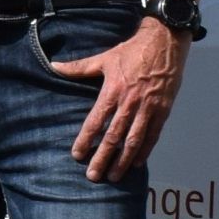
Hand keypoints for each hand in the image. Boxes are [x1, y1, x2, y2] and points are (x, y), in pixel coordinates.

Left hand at [54, 18, 186, 180]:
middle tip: (93, 176)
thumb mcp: (104, 58)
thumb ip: (79, 67)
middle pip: (113, 136)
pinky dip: (145, 150)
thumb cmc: (132, 51)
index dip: (85, 139)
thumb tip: (54, 66)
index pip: (96, 121)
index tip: (77, 155)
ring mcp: (148, 108)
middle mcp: (129, 103)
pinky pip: (153, 134)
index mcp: (112, 91)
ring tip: (114, 176)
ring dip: (123, 160)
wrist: (164, 43)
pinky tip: (137, 163)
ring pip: (133, 140)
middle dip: (102, 158)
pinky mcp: (163, 110)